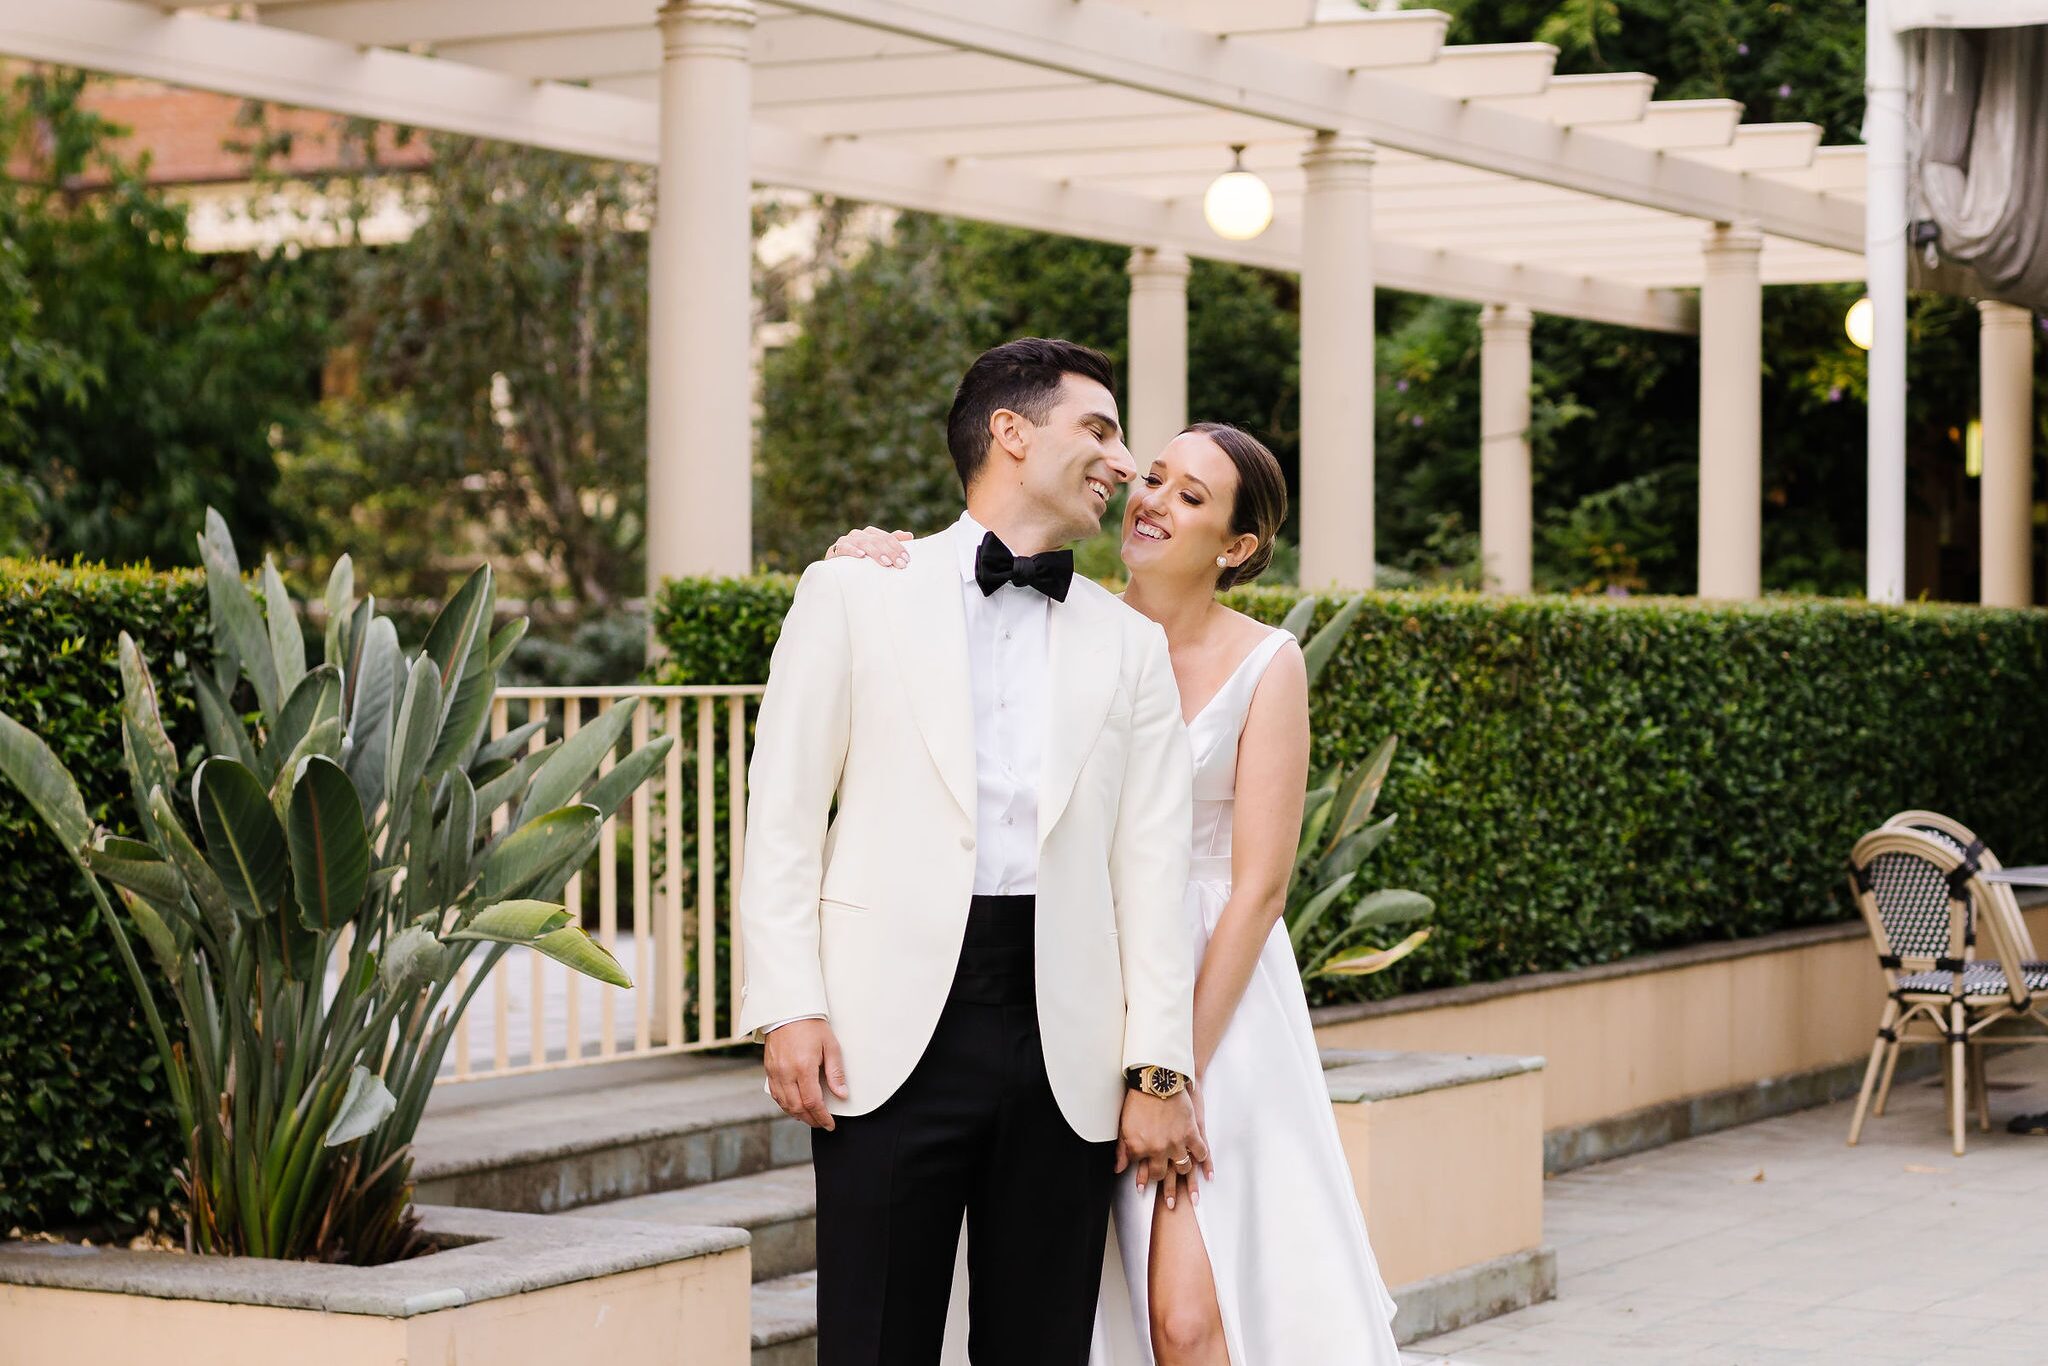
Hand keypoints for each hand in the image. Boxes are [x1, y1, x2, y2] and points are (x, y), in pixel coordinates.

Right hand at [763, 1018, 848, 1129]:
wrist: (787, 1010)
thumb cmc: (811, 1025)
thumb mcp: (830, 1046)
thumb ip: (836, 1073)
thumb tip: (841, 1094)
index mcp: (803, 1067)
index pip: (813, 1102)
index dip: (822, 1117)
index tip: (830, 1124)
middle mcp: (786, 1072)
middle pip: (797, 1107)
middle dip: (811, 1119)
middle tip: (822, 1123)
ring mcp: (775, 1072)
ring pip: (784, 1104)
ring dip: (798, 1114)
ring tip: (810, 1117)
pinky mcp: (768, 1070)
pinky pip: (775, 1094)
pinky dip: (785, 1105)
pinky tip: (795, 1105)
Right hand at [825, 526, 912, 566]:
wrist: (836, 572)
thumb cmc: (860, 563)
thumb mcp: (877, 554)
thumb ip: (891, 543)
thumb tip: (910, 535)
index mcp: (870, 533)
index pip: (887, 537)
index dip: (898, 547)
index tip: (906, 560)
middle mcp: (859, 534)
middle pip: (877, 539)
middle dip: (890, 552)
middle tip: (899, 564)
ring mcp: (846, 540)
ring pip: (863, 542)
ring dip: (875, 552)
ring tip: (885, 562)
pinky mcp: (835, 549)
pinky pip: (844, 547)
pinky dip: (852, 550)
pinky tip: (861, 555)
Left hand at [1113, 1088, 1208, 1210]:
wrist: (1157, 1079)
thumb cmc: (1139, 1099)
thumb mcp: (1124, 1126)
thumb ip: (1122, 1150)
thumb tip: (1118, 1168)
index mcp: (1141, 1148)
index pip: (1142, 1169)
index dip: (1143, 1179)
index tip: (1143, 1190)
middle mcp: (1159, 1149)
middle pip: (1164, 1173)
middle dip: (1166, 1188)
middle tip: (1170, 1203)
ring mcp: (1177, 1142)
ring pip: (1183, 1167)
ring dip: (1186, 1180)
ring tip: (1189, 1195)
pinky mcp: (1192, 1132)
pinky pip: (1201, 1152)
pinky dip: (1205, 1164)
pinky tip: (1208, 1176)